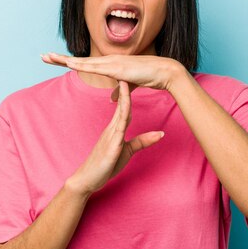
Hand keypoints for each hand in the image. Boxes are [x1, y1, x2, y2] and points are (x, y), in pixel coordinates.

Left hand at [41, 53, 184, 100]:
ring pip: (83, 61)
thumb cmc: (149, 76)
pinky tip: (69, 64)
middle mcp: (108, 60)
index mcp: (109, 65)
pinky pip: (95, 67)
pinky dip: (81, 64)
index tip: (55, 61)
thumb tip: (110, 98)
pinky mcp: (116, 67)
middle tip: (43, 56)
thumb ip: (119, 90)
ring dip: (65, 59)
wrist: (164, 71)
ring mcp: (111, 62)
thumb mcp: (129, 87)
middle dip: (60, 58)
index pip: (84, 64)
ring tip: (49, 57)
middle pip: (79, 60)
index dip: (69, 62)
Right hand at [65, 81, 163, 195]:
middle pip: (122, 104)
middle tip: (130, 69)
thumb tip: (161, 134)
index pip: (125, 106)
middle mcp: (112, 128)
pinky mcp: (111, 146)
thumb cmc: (105, 165)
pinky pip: (119, 130)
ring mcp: (110, 136)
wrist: (86, 179)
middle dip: (125, 87)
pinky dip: (123, 118)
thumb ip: (142, 142)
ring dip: (123, 97)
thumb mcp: (127, 152)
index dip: (129, 91)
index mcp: (115, 128)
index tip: (134, 77)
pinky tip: (128, 111)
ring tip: (125, 81)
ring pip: (120, 113)